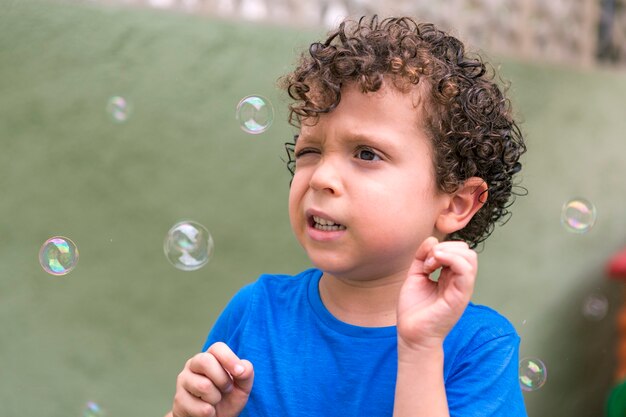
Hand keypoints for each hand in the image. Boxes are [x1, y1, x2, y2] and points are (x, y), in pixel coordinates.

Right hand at [171, 342, 253, 416]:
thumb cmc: (227, 398)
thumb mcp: (242, 385)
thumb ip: (246, 373)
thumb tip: (242, 369)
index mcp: (210, 357)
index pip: (217, 348)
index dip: (229, 358)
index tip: (239, 373)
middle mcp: (193, 364)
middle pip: (205, 361)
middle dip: (222, 379)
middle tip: (226, 389)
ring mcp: (183, 380)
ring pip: (203, 386)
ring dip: (216, 398)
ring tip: (214, 400)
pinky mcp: (179, 399)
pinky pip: (200, 407)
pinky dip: (209, 413)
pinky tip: (207, 410)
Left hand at [396, 237, 476, 351]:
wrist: (411, 334)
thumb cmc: (414, 309)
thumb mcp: (416, 276)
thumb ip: (422, 257)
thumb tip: (432, 239)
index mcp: (451, 277)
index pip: (458, 250)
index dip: (440, 247)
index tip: (423, 261)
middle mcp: (459, 282)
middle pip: (466, 250)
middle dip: (444, 247)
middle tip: (427, 263)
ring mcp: (462, 289)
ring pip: (469, 257)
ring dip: (446, 252)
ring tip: (430, 265)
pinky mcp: (460, 297)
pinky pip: (466, 271)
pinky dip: (451, 259)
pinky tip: (434, 264)